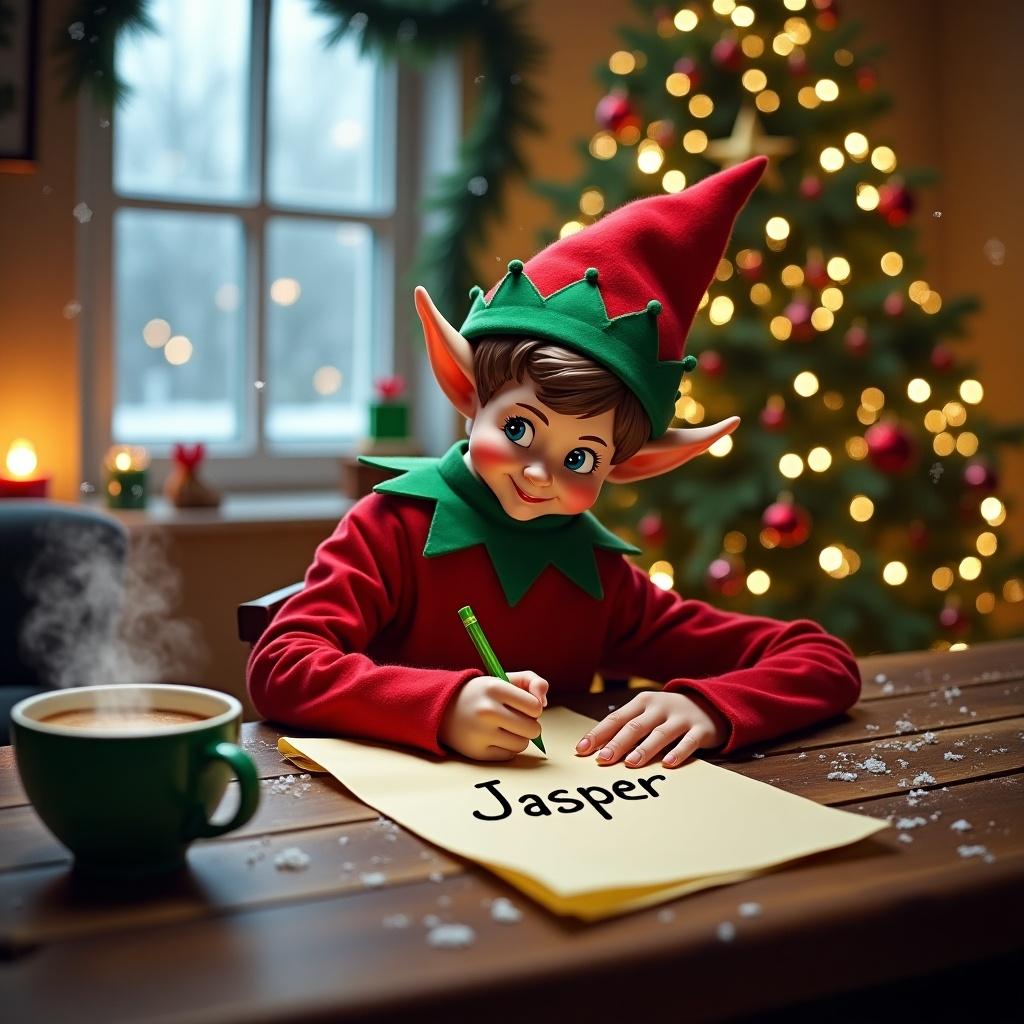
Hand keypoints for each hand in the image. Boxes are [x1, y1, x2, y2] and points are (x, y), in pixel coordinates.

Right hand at [439, 670, 547, 761]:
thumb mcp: (505, 678)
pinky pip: (509, 755)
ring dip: (519, 737)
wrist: (444, 708)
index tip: (523, 706)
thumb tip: (544, 702)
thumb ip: (532, 681)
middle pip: (533, 729)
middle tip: (516, 718)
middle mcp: (487, 711)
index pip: (535, 707)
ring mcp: (480, 733)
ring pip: (522, 744)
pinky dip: (507, 748)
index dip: (534, 708)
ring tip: (506, 728)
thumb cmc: (483, 694)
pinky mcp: (477, 752)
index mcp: (495, 688)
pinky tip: (495, 738)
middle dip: (530, 725)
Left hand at [574, 690, 728, 768]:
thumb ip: (626, 727)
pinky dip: (677, 753)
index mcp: (642, 702)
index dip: (598, 734)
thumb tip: (597, 748)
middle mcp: (659, 707)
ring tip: (630, 763)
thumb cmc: (668, 713)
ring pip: (660, 734)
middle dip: (617, 743)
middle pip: (635, 726)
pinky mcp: (700, 729)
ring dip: (644, 749)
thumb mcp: (647, 712)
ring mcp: (680, 718)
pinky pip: (688, 742)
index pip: (615, 718)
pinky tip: (667, 764)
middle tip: (603, 759)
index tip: (581, 750)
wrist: (710, 704)